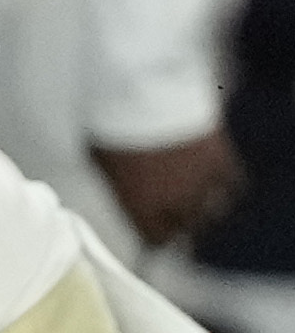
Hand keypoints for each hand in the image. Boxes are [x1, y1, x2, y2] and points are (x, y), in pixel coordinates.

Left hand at [93, 129, 243, 246]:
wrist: (142, 93)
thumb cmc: (112, 124)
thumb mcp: (100, 162)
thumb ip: (117, 185)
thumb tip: (122, 192)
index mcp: (141, 209)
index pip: (155, 240)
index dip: (155, 236)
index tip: (154, 233)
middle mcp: (175, 203)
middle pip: (186, 228)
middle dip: (179, 223)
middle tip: (174, 214)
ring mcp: (202, 183)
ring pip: (213, 211)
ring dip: (204, 206)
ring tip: (194, 197)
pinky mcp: (223, 161)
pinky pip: (233, 185)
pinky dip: (226, 185)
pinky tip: (217, 180)